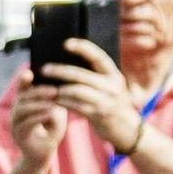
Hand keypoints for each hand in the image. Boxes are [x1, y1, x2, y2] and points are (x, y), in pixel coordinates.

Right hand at [5, 79, 70, 169]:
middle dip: (38, 91)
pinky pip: (26, 123)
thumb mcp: (56, 112)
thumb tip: (57, 90)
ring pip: (22, 109)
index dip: (23, 80)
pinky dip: (39, 116)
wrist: (44, 153)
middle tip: (54, 89)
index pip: (22, 88)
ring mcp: (15, 124)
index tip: (29, 71)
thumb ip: (55, 102)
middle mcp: (15, 112)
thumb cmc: (51, 130)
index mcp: (24, 103)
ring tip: (54, 100)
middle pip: (22, 97)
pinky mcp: (19, 135)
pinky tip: (51, 112)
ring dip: (39, 103)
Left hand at [42, 37, 145, 151]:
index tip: (66, 43)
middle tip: (44, 69)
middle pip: (81, 75)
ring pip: (76, 91)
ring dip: (58, 89)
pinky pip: (75, 106)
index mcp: (115, 75)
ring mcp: (105, 101)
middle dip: (60, 71)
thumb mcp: (111, 87)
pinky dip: (61, 101)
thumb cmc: (114, 104)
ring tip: (45, 87)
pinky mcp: (97, 114)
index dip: (83, 48)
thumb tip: (70, 63)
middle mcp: (112, 86)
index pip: (99, 57)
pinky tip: (52, 99)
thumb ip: (98, 77)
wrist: (127, 130)